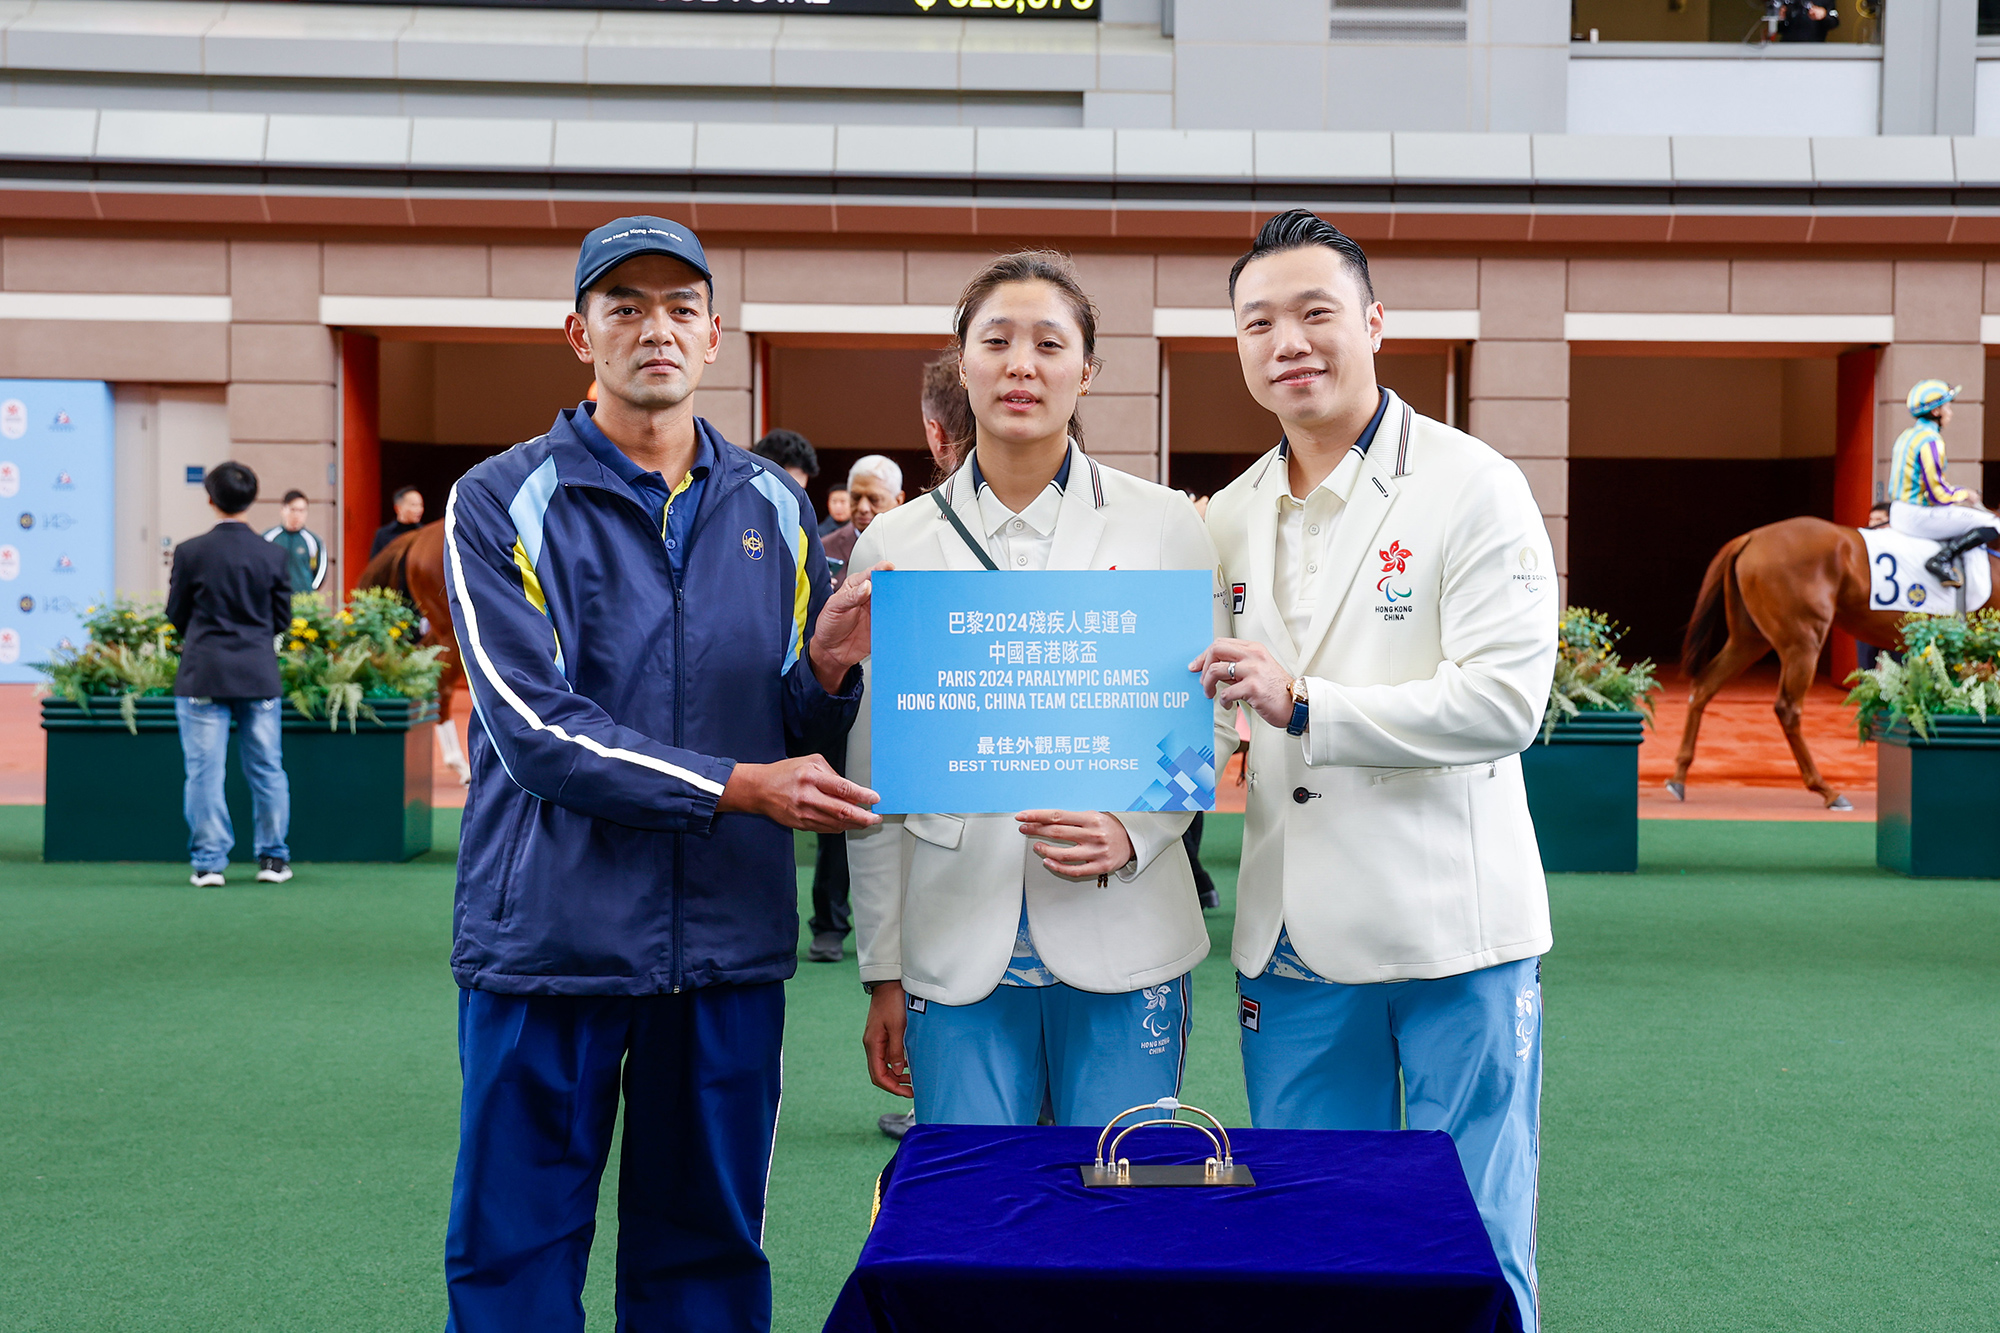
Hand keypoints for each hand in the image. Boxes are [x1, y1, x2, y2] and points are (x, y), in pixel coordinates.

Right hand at [717, 755, 880, 831]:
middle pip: (842, 811)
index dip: (862, 795)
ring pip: (836, 824)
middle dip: (863, 817)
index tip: (875, 799)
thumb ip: (832, 774)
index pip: (842, 788)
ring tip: (866, 821)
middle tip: (876, 817)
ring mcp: (803, 814)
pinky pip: (826, 829)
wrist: (759, 789)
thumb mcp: (810, 762)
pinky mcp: (801, 824)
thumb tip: (851, 790)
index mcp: (810, 777)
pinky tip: (848, 823)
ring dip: (854, 824)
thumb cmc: (785, 773)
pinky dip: (840, 827)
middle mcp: (807, 797)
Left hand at [810, 561, 892, 692]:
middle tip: (897, 587)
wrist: (831, 652)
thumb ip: (850, 597)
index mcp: (856, 587)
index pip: (870, 574)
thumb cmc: (829, 626)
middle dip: (894, 584)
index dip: (880, 569)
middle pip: (886, 586)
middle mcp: (869, 597)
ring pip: (893, 603)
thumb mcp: (834, 608)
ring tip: (901, 603)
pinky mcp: (883, 626)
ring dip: (899, 602)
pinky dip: (899, 620)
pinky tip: (899, 619)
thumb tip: (866, 586)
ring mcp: (877, 612)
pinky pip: (893, 621)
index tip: (888, 567)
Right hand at [863, 981, 912, 1098]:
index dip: (892, 1087)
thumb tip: (898, 1071)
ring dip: (898, 1074)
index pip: (878, 1075)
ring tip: (914, 1078)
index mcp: (873, 1044)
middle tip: (913, 1089)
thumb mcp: (898, 1027)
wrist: (889, 983)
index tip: (908, 1093)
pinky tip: (910, 1063)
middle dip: (896, 1083)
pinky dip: (898, 1062)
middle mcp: (872, 1044)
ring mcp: (876, 1039)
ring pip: (885, 1065)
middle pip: (880, 1073)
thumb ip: (897, 1050)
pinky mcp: (883, 1034)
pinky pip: (888, 1055)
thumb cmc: (893, 1003)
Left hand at [1016, 810, 1134, 880]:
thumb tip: (1043, 819)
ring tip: (1036, 846)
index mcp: (1091, 818)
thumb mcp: (1093, 815)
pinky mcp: (1099, 866)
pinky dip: (1058, 867)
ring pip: (1063, 853)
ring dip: (1045, 849)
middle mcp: (1093, 834)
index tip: (1022, 816)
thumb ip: (1072, 818)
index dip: (1036, 816)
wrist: (1133, 840)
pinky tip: (1048, 862)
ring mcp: (1096, 851)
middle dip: (1036, 830)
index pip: (1057, 816)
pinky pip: (1074, 869)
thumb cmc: (1108, 827)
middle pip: (1057, 832)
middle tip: (1024, 828)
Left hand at [1191, 638, 1293, 729]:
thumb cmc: (1278, 690)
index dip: (1204, 655)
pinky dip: (1222, 701)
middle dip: (1203, 666)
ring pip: (1215, 670)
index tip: (1197, 666)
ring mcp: (1253, 670)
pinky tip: (1227, 704)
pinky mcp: (1252, 687)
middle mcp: (1253, 655)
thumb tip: (1213, 670)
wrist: (1297, 704)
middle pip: (1215, 649)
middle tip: (1202, 680)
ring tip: (1210, 693)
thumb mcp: (1258, 670)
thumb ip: (1237, 667)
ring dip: (1207, 684)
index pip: (1221, 643)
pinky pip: (1225, 692)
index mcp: (1254, 649)